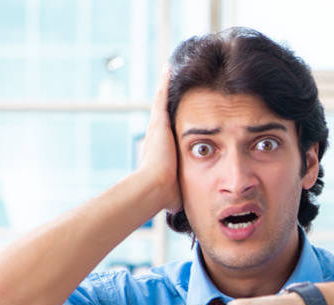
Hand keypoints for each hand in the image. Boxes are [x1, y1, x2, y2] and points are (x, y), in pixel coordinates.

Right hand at [139, 67, 180, 212]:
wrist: (153, 189)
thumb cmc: (165, 195)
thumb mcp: (175, 189)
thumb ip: (178, 191)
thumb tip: (179, 207)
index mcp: (161, 150)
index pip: (168, 131)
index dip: (173, 121)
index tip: (177, 113)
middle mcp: (157, 135)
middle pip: (164, 111)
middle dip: (168, 97)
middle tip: (171, 80)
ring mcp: (157, 128)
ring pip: (163, 100)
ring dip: (167, 85)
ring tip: (171, 68)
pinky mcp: (159, 122)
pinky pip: (163, 96)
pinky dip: (165, 82)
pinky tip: (169, 67)